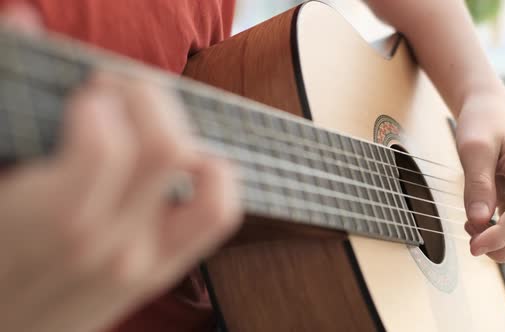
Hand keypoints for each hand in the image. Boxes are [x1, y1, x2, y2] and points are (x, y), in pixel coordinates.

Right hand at [0, 5, 241, 331]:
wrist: (4, 327)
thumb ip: (6, 106)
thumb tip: (24, 18)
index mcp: (51, 222)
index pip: (109, 146)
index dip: (103, 102)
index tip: (86, 93)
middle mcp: (109, 246)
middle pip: (164, 147)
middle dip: (144, 98)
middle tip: (115, 89)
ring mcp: (145, 262)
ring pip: (204, 177)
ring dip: (182, 131)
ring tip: (147, 121)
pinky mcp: (163, 269)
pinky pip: (216, 213)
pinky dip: (214, 175)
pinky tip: (185, 159)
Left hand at [456, 92, 504, 262]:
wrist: (490, 110)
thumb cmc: (482, 123)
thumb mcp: (473, 148)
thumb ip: (476, 184)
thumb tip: (478, 221)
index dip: (498, 238)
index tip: (473, 246)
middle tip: (472, 244)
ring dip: (504, 245)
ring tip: (473, 228)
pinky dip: (503, 236)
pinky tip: (479, 224)